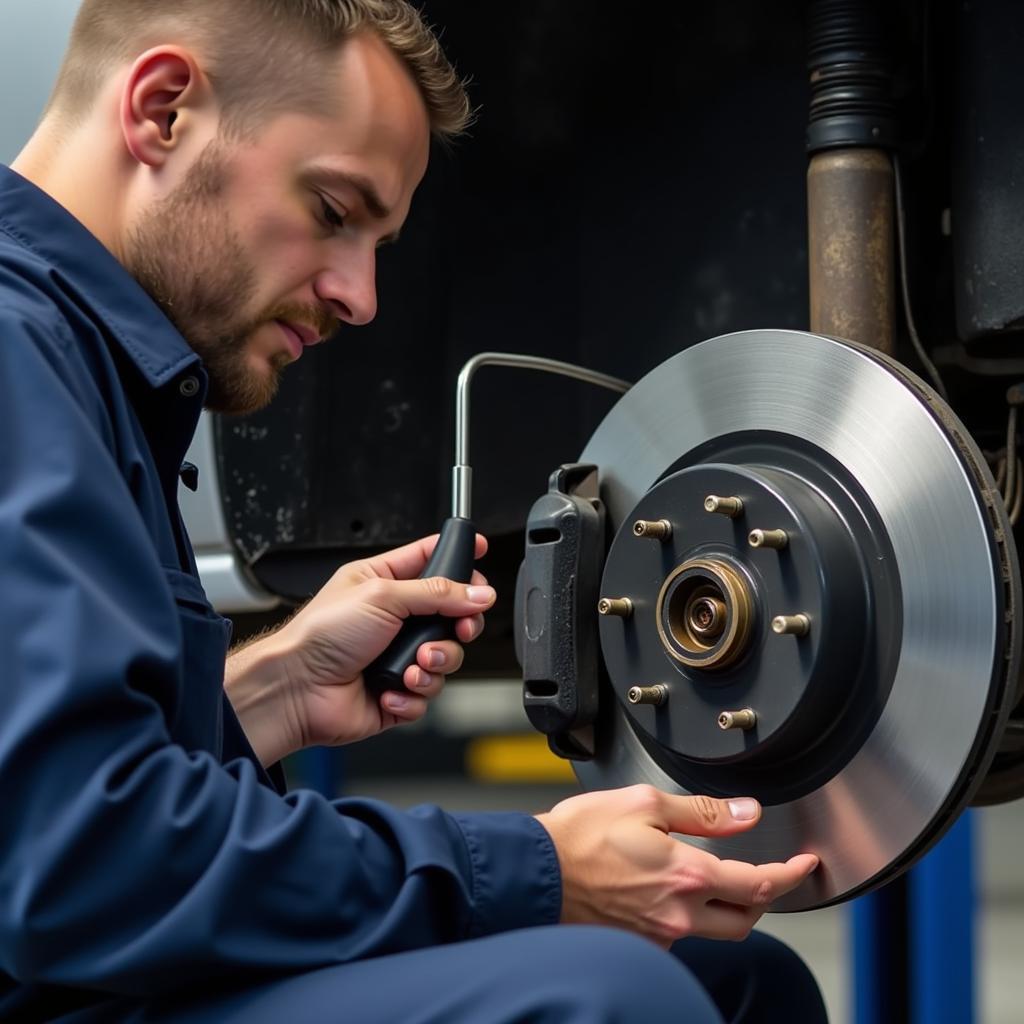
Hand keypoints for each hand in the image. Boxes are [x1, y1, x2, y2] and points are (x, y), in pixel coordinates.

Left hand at [225, 533, 493, 763]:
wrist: (296, 689)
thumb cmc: (319, 634)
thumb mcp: (382, 596)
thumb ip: (436, 593)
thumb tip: (478, 593)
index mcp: (384, 584)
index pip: (430, 560)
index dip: (459, 556)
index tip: (481, 551)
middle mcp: (393, 619)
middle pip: (452, 615)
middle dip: (461, 624)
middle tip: (460, 628)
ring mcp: (397, 656)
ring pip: (446, 658)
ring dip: (436, 663)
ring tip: (414, 664)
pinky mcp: (397, 691)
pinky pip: (428, 694)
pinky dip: (414, 692)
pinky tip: (393, 687)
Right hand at [535, 785, 818, 946]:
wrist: (535, 872)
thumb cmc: (579, 837)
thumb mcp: (645, 804)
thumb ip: (702, 811)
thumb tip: (745, 812)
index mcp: (688, 875)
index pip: (759, 883)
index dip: (791, 874)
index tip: (806, 864)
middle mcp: (680, 913)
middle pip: (746, 919)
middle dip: (764, 896)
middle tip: (766, 872)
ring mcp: (660, 933)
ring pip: (715, 930)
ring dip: (729, 908)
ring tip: (720, 880)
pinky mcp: (640, 941)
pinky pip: (681, 933)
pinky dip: (691, 913)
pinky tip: (671, 889)